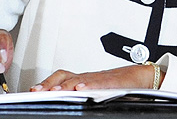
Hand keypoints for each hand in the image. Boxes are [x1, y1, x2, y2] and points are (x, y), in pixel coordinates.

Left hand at [30, 64, 163, 91]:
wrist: (142, 77)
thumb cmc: (121, 86)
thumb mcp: (98, 92)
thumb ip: (84, 96)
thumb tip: (69, 101)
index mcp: (84, 80)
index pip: (62, 78)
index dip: (47, 83)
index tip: (34, 91)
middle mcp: (88, 78)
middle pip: (65, 76)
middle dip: (50, 83)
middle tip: (38, 91)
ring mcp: (99, 79)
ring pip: (78, 79)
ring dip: (64, 85)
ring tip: (54, 91)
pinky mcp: (111, 82)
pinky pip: (98, 82)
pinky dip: (88, 85)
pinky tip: (80, 89)